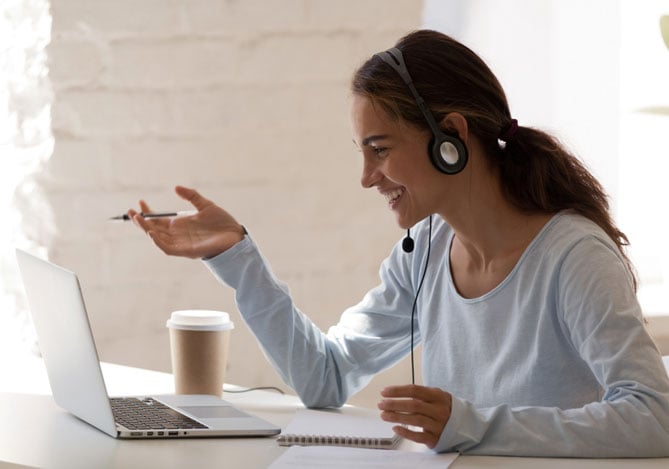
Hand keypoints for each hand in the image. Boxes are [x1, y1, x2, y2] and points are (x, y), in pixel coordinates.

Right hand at [129, 186, 245, 258]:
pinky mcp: (187, 251)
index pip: (158, 220)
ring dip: (147, 230)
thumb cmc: (222, 223)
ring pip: (158, 239)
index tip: (140, 202)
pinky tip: (152, 233)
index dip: (148, 212)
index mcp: (180, 225)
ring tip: (138, 219)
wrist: (235, 235)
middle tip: (131, 212)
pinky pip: (168, 249)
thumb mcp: (205, 205)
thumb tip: (175, 187)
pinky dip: (159, 242)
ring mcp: (181, 243)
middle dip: (141, 222)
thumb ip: (191, 196)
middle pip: (154, 229)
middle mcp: (178, 235)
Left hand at [377, 384, 451, 448]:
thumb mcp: (436, 396)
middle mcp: (439, 410)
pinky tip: (395, 428)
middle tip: (381, 404)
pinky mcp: (436, 439)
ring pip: (415, 420)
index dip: (397, 391)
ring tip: (384, 415)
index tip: (384, 392)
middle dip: (394, 404)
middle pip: (414, 405)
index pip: (415, 390)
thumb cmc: (443, 408)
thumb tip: (395, 393)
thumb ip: (420, 394)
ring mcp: (438, 425)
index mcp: (438, 396)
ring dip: (397, 417)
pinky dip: (406, 432)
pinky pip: (419, 436)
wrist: (463, 426)